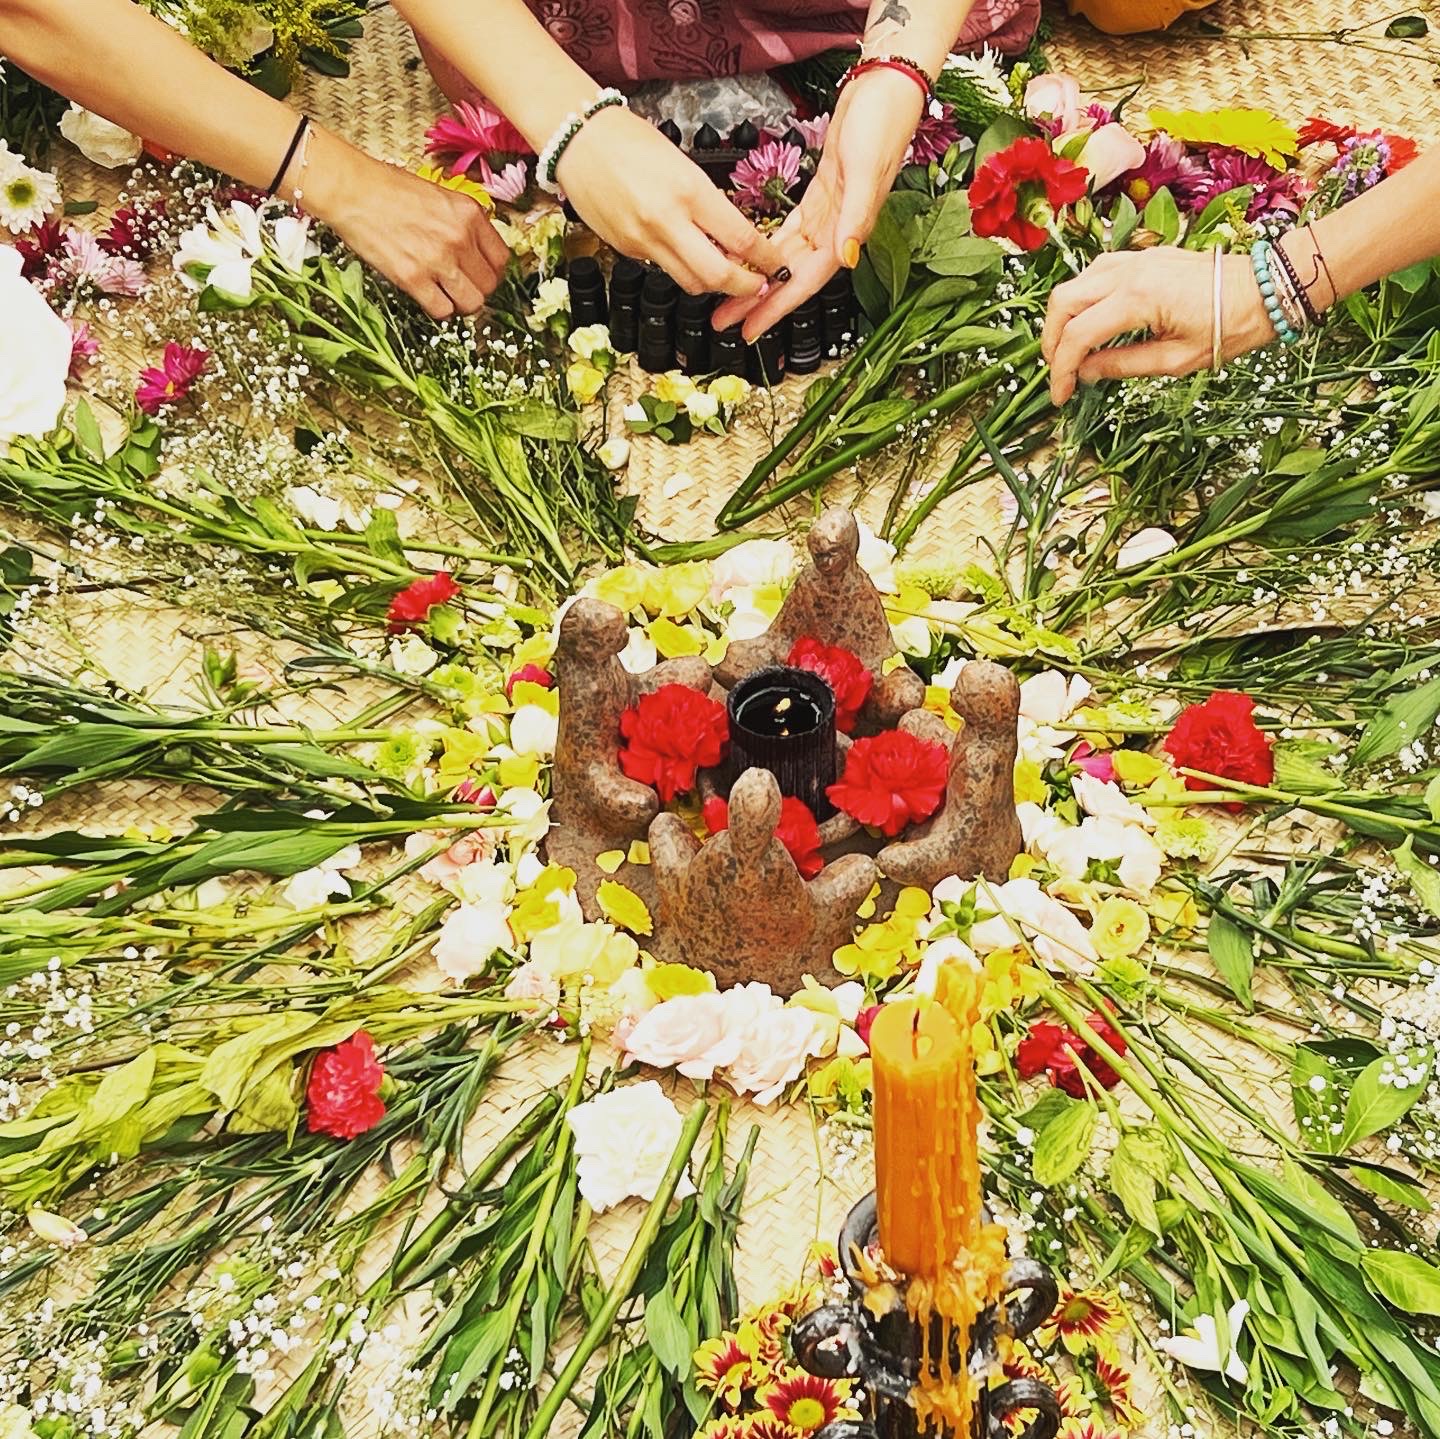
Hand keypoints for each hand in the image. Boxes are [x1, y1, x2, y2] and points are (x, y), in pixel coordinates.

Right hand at [309, 136, 509, 318]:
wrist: (352, 190)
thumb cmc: (389, 188)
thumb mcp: (440, 195)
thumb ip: (463, 222)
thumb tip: (477, 248)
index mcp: (469, 214)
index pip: (502, 259)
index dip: (493, 271)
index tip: (483, 274)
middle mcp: (459, 238)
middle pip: (489, 285)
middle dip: (478, 290)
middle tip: (464, 287)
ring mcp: (437, 260)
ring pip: (471, 303)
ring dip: (461, 304)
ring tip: (448, 295)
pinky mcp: (413, 278)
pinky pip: (442, 310)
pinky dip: (438, 309)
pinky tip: (429, 297)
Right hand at [557, 106, 783, 296]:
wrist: (578, 138)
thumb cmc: (628, 140)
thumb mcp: (683, 163)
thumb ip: (707, 203)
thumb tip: (732, 235)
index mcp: (689, 191)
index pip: (740, 238)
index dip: (765, 260)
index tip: (776, 267)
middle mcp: (667, 222)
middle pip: (717, 276)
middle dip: (744, 288)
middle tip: (757, 287)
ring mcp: (644, 240)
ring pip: (691, 282)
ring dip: (713, 284)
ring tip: (726, 275)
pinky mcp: (627, 250)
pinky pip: (663, 269)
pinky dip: (681, 267)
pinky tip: (686, 254)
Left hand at [713, 67, 923, 339]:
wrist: (885, 88)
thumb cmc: (881, 123)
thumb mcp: (866, 171)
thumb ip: (856, 217)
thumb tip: (846, 258)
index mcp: (847, 230)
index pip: (806, 280)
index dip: (778, 307)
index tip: (752, 328)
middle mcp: (836, 230)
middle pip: (791, 277)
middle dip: (759, 302)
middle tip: (726, 320)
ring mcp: (827, 216)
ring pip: (786, 259)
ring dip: (760, 280)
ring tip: (731, 299)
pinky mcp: (820, 198)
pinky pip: (789, 235)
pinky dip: (768, 249)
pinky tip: (750, 259)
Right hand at [1041, 247, 1274, 404]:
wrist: (1267, 287)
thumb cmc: (1231, 327)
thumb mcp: (1176, 360)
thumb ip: (1123, 365)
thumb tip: (1085, 373)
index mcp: (1138, 299)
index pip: (1078, 336)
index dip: (1061, 370)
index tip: (1060, 397)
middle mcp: (1129, 272)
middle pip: (1063, 302)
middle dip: (1052, 340)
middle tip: (1058, 371)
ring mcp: (1136, 258)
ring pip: (1075, 282)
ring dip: (1064, 316)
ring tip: (1071, 348)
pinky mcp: (1144, 256)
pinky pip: (1097, 272)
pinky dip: (1083, 298)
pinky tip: (1091, 320)